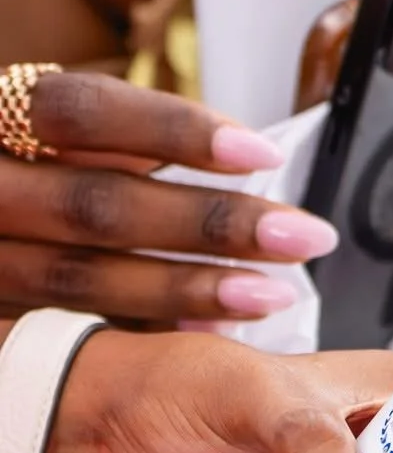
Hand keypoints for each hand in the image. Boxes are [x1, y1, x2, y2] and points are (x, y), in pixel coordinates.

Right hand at [0, 69, 335, 323]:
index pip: (80, 113)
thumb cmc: (21, 167)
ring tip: (272, 294)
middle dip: (210, 225)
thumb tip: (246, 160)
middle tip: (304, 236)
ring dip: (188, 291)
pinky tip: (208, 338)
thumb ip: (119, 138)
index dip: (174, 131)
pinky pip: (70, 333)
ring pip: (81, 280)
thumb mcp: (47, 130)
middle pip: (98, 206)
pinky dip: (143, 336)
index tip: (265, 156)